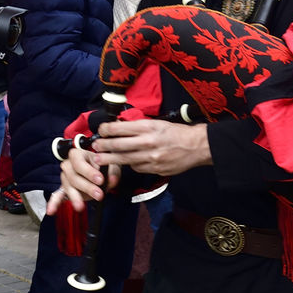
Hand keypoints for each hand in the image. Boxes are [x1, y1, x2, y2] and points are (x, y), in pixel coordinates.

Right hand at [52, 147, 118, 214]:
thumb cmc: (105, 166)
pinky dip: (54, 203)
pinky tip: (51, 211)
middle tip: (99, 194)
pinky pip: (57, 196)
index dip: (89, 172)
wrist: (102, 172)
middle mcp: (68, 165)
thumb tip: (113, 180)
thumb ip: (112, 173)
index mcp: (79, 155)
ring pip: (68, 187)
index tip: (100, 179)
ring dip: (75, 197)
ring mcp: (64, 177)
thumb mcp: (111, 166)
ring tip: (81, 207)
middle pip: (73, 176)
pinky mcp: (64, 189)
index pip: (79, 162)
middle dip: (87, 187)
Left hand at [91, 119, 211, 176]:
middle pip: (118, 145)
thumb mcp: (158, 124)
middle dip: (102, 146)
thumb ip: (139, 128)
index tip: (101, 130)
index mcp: (149, 127)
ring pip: (124, 159)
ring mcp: (152, 157)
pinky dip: (131, 165)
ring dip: (109, 159)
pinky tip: (128, 162)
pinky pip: (137, 168)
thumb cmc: (178, 133)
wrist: (197, 146)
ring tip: (99, 160)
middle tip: (95, 146)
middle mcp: (148, 142)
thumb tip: (120, 129)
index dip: (106, 130)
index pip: (120, 128)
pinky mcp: (155, 168)